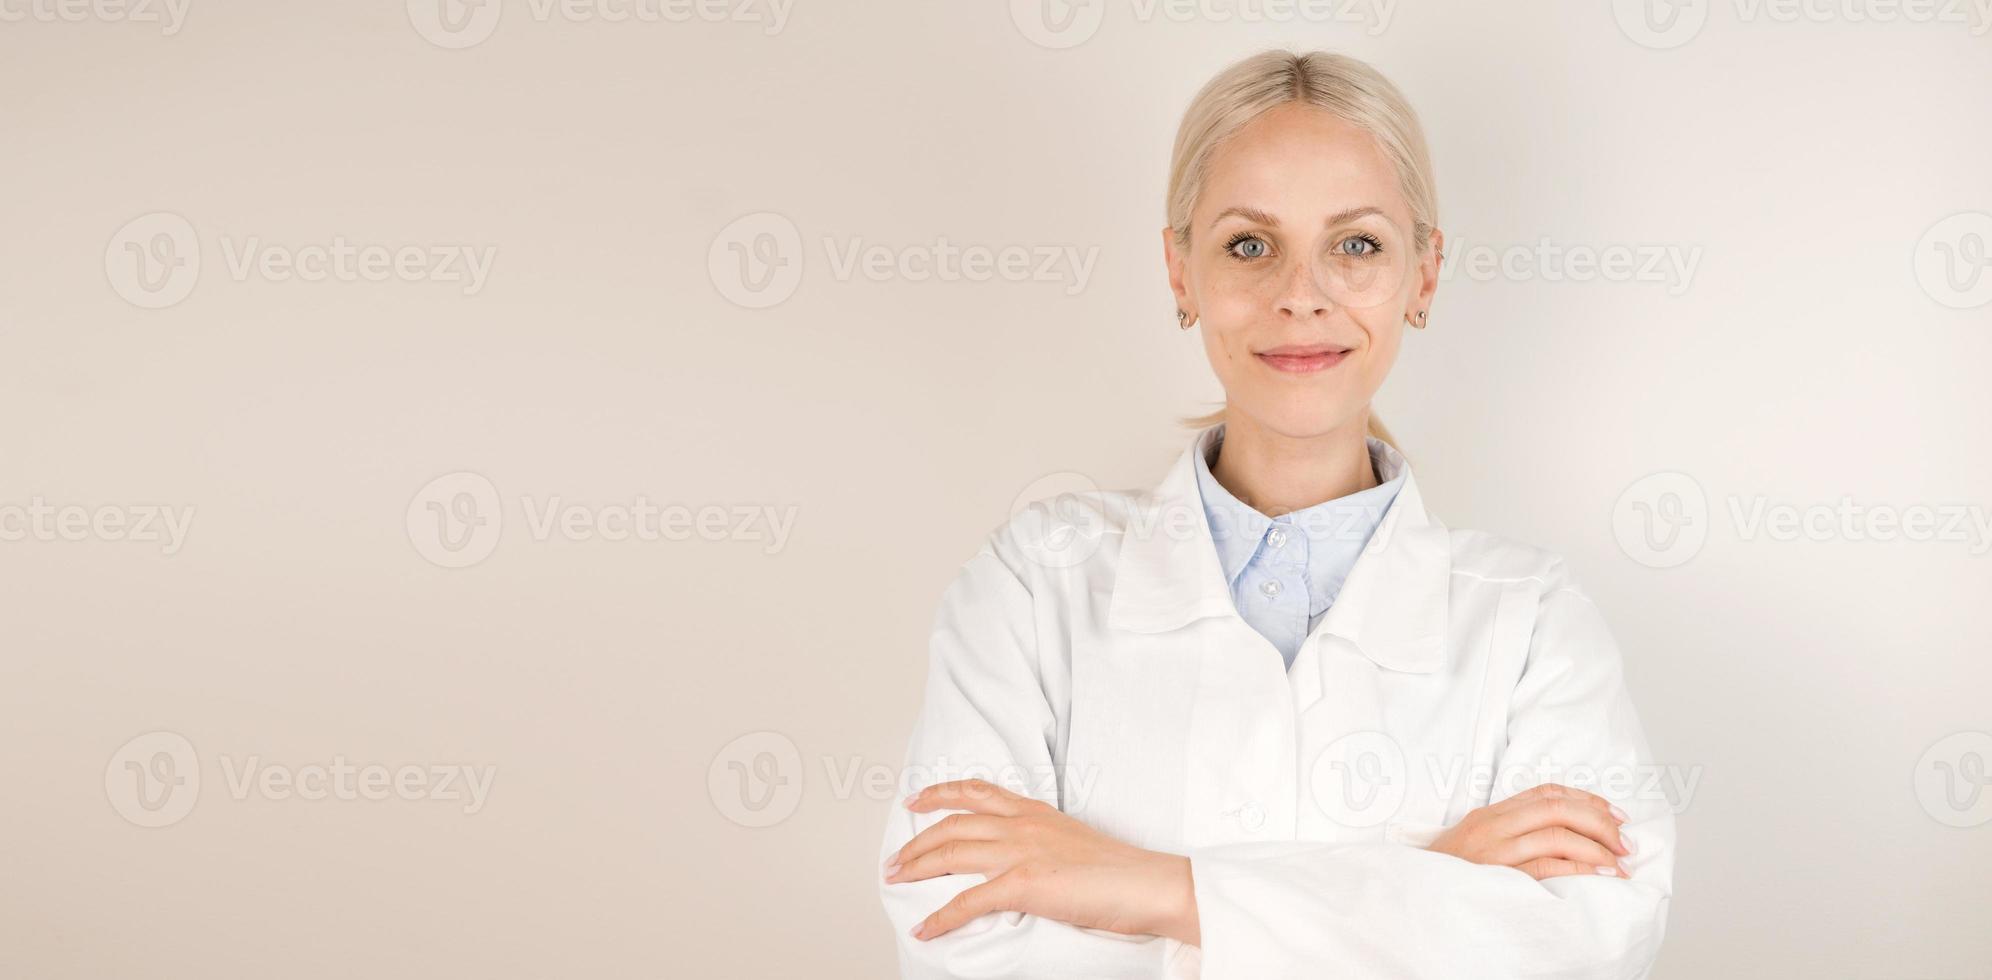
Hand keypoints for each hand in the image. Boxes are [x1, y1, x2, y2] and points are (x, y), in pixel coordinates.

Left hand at [884, 779, 1199, 945]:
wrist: (1147, 883)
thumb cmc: (1119, 870)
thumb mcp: (1073, 841)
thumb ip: (1041, 842)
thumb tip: (1020, 862)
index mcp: (1036, 811)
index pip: (977, 791)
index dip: (940, 793)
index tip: (917, 799)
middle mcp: (1023, 824)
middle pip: (953, 823)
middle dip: (917, 840)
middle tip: (895, 857)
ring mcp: (1021, 851)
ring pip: (951, 852)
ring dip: (916, 868)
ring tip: (895, 880)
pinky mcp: (1023, 883)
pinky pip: (968, 901)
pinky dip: (941, 917)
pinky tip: (925, 928)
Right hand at [1427, 783, 1633, 879]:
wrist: (1415, 896)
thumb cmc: (1450, 875)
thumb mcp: (1475, 844)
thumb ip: (1509, 833)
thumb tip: (1561, 835)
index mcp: (1490, 814)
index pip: (1546, 792)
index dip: (1586, 799)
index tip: (1615, 814)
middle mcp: (1493, 826)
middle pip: (1556, 808)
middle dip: (1599, 821)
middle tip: (1625, 841)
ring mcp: (1494, 849)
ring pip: (1556, 833)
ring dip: (1596, 847)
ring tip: (1619, 863)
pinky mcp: (1498, 875)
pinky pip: (1548, 865)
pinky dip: (1581, 868)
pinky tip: (1602, 875)